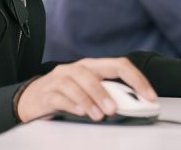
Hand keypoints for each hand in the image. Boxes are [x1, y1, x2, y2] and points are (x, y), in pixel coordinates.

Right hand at [16, 57, 157, 121]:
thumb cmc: (67, 94)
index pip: (119, 65)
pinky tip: (80, 112)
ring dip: (90, 100)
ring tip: (99, 115)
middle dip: (106, 91)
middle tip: (115, 109)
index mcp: (93, 66)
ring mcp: (60, 78)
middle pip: (93, 73)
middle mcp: (76, 68)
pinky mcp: (47, 92)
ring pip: (76, 84)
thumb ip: (108, 94)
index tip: (149, 96)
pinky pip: (60, 96)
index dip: (137, 79)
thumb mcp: (89, 91)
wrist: (31, 98)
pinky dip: (72, 104)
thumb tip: (134, 107)